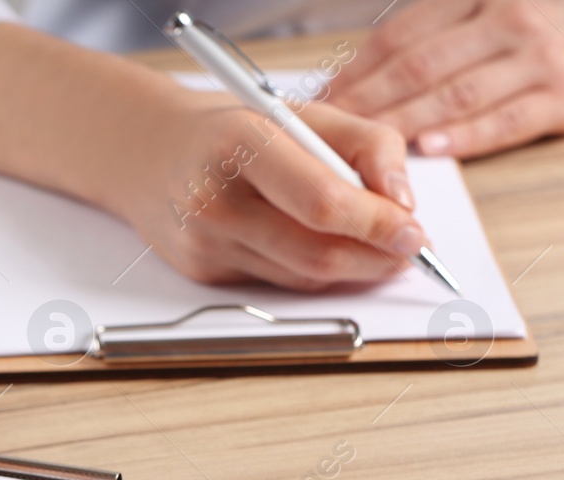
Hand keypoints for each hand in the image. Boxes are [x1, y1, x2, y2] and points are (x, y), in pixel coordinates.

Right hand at [112, 85, 427, 289]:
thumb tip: (402, 202)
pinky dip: (314, 272)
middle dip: (375, 258)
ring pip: (302, 277)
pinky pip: (279, 283)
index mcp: (240, 144)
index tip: (414, 232)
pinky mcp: (203, 272)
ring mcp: (204, 243)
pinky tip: (327, 250)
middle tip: (409, 251)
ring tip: (379, 251)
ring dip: (353, 270)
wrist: (149, 153)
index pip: (321, 201)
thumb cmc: (232, 129)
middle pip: (315, 252)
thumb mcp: (302, 112)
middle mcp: (214, 201)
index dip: (376, 224)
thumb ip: (366, 144)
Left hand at [334, 0, 563, 158]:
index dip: (354, 72)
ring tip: (361, 148)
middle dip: (363, 104)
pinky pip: (505, 120)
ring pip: (453, 96)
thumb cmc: (554, 22)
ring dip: (400, 125)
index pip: (400, 38)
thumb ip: (436, 35)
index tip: (320, 102)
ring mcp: (537, 57)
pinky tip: (428, 149)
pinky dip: (463, 136)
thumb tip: (361, 73)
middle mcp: (506, 21)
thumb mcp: (493, 8)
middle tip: (325, 134)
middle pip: (417, 68)